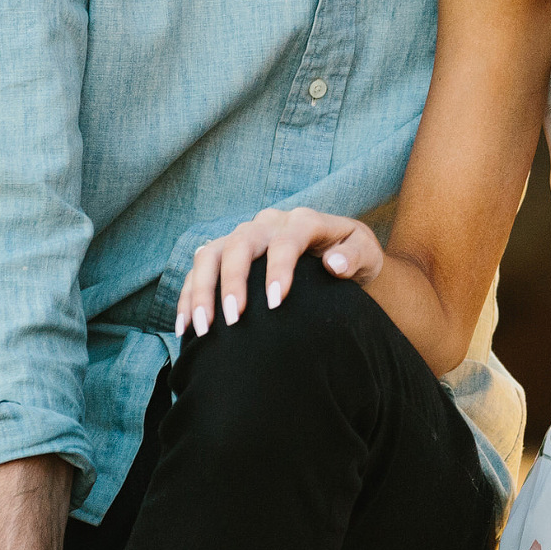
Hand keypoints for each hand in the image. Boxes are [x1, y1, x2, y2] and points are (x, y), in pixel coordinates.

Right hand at [174, 206, 383, 336]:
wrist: (340, 257)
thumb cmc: (353, 256)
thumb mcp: (366, 252)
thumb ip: (354, 256)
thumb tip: (333, 263)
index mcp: (303, 221)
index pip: (286, 240)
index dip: (278, 269)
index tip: (275, 304)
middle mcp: (268, 223)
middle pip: (240, 244)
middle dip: (232, 282)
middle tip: (232, 321)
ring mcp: (244, 236)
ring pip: (211, 254)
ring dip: (201, 290)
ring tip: (200, 329)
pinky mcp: (227, 252)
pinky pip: (200, 270)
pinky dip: (188, 296)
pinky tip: (184, 326)